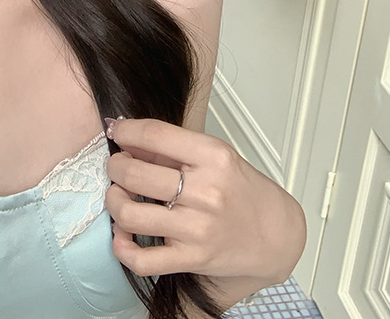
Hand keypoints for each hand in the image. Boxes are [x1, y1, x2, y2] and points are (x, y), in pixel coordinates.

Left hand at [105, 118, 304, 288]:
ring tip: (119, 196)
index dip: (126, 130)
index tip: (117, 131)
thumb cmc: (243, 191)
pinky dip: (122, 248)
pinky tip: (122, 234)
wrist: (275, 234)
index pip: (155, 135)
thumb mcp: (215, 155)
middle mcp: (205, 192)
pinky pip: (143, 259)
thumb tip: (127, 136)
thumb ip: (171, 146)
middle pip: (135, 174)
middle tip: (117, 166)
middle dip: (115, 166)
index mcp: (213, 157)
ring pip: (130, 214)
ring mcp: (197, 228)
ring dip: (114, 202)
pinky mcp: (191, 258)